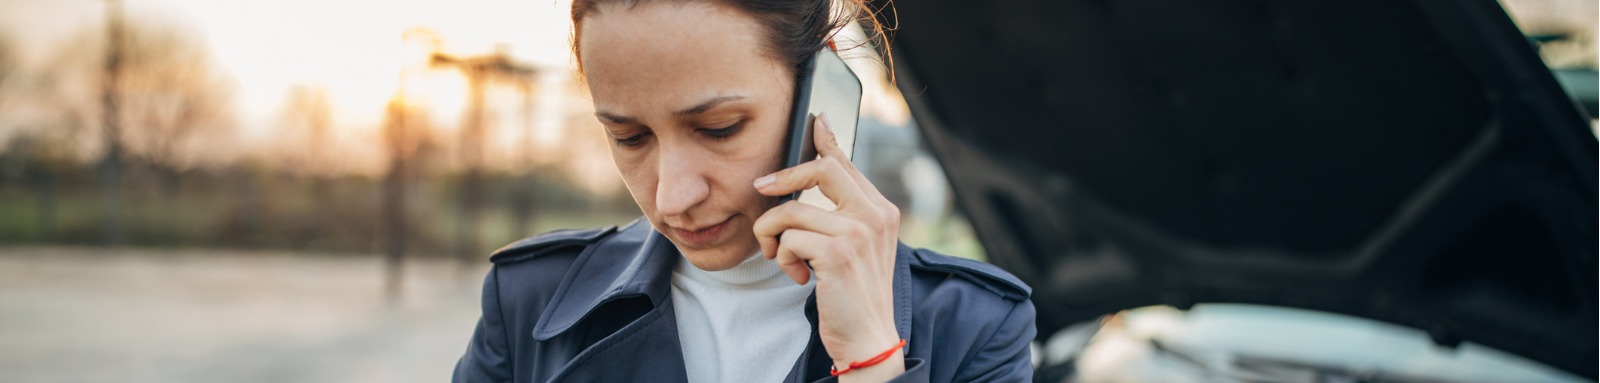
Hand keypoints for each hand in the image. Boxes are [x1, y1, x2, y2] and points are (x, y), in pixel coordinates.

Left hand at [752, 114, 904, 381]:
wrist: (869, 339)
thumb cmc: (854, 295)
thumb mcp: (855, 249)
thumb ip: (841, 216)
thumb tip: (808, 183)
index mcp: (881, 211)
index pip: (847, 164)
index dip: (826, 140)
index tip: (815, 120)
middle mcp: (875, 216)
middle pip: (821, 169)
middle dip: (783, 178)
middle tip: (761, 190)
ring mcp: (859, 233)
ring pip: (792, 211)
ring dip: (774, 236)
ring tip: (781, 258)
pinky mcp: (838, 254)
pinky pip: (789, 238)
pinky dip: (783, 258)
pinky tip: (796, 276)